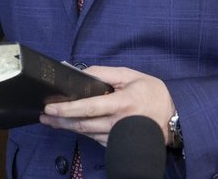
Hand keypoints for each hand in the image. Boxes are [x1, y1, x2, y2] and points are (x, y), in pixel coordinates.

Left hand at [39, 66, 174, 146]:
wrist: (173, 118)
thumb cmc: (152, 94)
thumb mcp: (131, 75)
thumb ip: (106, 73)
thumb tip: (83, 72)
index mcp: (121, 103)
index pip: (88, 108)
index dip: (67, 109)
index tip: (50, 107)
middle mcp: (118, 123)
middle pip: (82, 124)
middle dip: (59, 120)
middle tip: (43, 115)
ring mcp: (117, 136)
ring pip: (86, 133)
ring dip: (66, 127)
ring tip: (51, 120)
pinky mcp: (117, 144)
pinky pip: (94, 138)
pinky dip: (81, 131)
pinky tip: (70, 125)